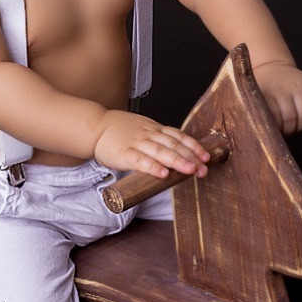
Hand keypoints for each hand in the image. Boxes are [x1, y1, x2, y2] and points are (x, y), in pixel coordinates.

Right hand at [93, 111, 210, 177]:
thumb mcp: (143, 130)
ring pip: (161, 151)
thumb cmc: (120, 131)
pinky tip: (163, 174)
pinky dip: (152, 167)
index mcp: (155, 129)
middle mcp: (149, 135)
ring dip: (177, 161)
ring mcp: (137, 143)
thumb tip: (179, 156)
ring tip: (190, 171)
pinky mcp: (124, 154)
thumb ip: (158, 141)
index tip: (206, 157)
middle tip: (203, 169)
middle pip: (173, 145)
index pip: (179, 136)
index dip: (194, 147)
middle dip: (190, 157)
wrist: (95, 127)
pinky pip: (140, 160)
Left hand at [253, 62, 301, 135]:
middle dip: (289, 131)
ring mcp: (296, 85)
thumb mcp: (252, 99)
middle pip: (290, 118)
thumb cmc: (261, 89)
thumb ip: (257, 115)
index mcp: (265, 93)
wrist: (271, 67)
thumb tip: (262, 137)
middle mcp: (281, 88)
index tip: (274, 135)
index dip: (277, 130)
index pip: (274, 118)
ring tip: (295, 129)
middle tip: (286, 134)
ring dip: (301, 126)